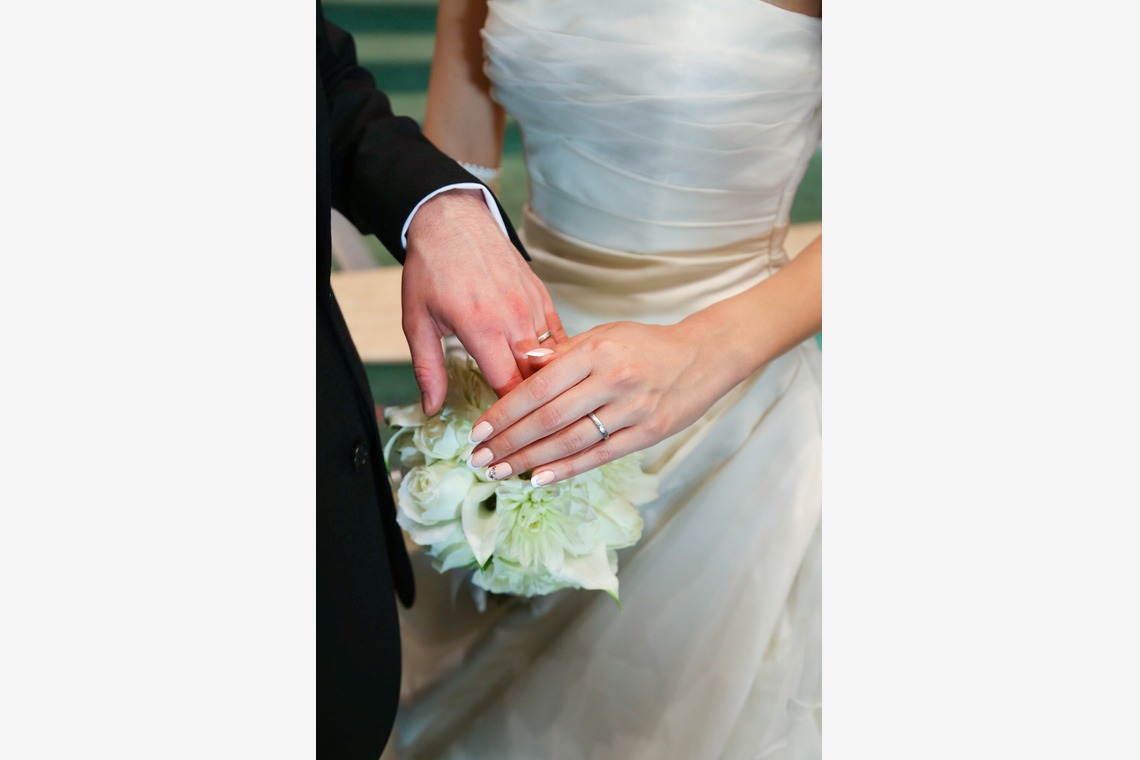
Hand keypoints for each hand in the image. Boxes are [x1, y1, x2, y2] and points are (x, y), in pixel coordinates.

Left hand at [401, 189, 566, 413]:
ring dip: (547, 385)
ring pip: (552, 360)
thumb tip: (431, 408)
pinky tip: (553, 378)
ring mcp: (533, 305)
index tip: (503, 435)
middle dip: (531, 407)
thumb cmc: (430, 270)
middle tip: (524, 431)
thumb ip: (427, 368)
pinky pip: (558, 337)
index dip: (508, 417)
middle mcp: (514, 318)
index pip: (508, 387)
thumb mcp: (417, 321)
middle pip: (536, 378)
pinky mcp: (543, 296)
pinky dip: (555, 360)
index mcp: (481, 327)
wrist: (452, 220)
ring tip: (543, 410)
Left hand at [465, 320, 737, 484]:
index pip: (539, 386)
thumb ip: (562, 351)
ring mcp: (633, 409)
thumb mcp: (604, 334)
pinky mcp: (648, 432)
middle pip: (549, 418)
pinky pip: (600, 455)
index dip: (504, 412)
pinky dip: (567, 468)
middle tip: (479, 459)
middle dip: (509, 442)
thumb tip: (520, 362)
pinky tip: (540, 478)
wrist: (704, 355)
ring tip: (500, 472)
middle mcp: (613, 379)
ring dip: (530, 460)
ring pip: (570, 441)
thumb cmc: (647, 344)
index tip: (478, 431)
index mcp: (597, 350)